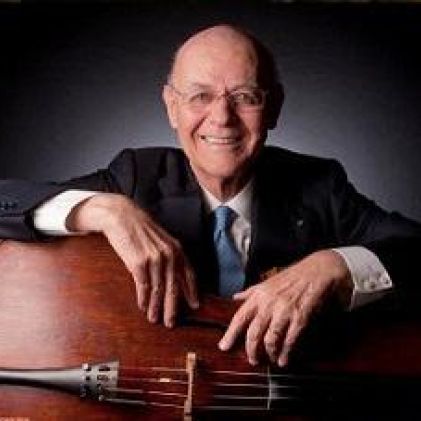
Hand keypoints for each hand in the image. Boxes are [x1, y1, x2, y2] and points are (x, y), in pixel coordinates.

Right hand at [67, 193, 198, 326]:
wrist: (122, 216)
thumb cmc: (141, 229)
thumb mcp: (161, 240)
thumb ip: (170, 256)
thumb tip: (173, 277)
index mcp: (177, 249)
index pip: (189, 275)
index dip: (192, 292)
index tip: (195, 306)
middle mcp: (169, 255)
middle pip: (174, 288)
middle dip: (172, 308)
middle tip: (171, 323)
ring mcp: (154, 260)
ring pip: (158, 291)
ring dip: (156, 308)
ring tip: (154, 319)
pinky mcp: (138, 263)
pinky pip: (143, 287)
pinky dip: (143, 299)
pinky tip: (143, 307)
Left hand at [218, 250, 352, 366]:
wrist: (316, 271)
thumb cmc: (291, 276)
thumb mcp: (267, 282)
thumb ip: (250, 292)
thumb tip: (235, 297)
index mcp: (258, 295)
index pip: (240, 317)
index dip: (231, 333)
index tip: (224, 346)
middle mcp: (268, 304)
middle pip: (254, 333)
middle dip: (251, 350)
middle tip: (252, 361)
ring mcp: (284, 311)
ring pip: (270, 339)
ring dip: (269, 353)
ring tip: (270, 360)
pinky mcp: (300, 318)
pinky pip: (289, 340)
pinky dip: (285, 353)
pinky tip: (284, 360)